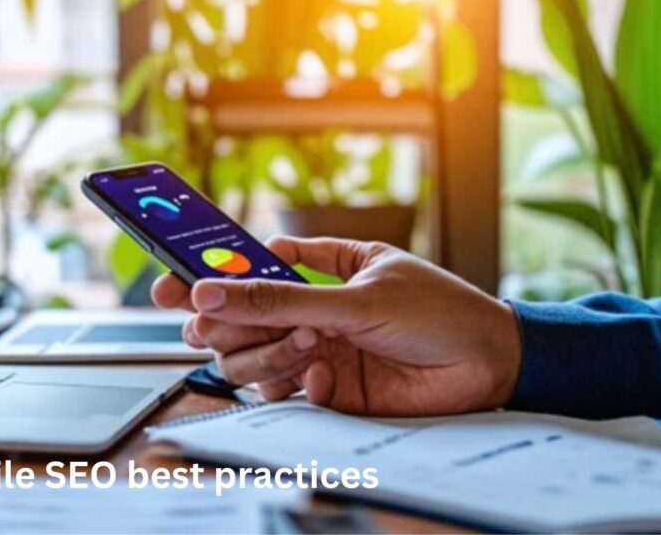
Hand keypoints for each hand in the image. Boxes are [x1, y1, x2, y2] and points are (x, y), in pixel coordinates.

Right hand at [152, 237, 521, 415]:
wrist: (489, 366)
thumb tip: (212, 293)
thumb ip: (280, 301)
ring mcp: (312, 351)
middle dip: (224, 325)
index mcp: (317, 270)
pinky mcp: (325, 390)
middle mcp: (307, 311)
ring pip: (248, 361)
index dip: (205, 275)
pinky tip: (325, 373)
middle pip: (233, 320)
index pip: (246, 268)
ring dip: (266, 355)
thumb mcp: (356, 298)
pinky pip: (280, 392)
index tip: (171, 284)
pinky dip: (296, 383)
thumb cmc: (437, 312)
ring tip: (307, 345)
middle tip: (219, 328)